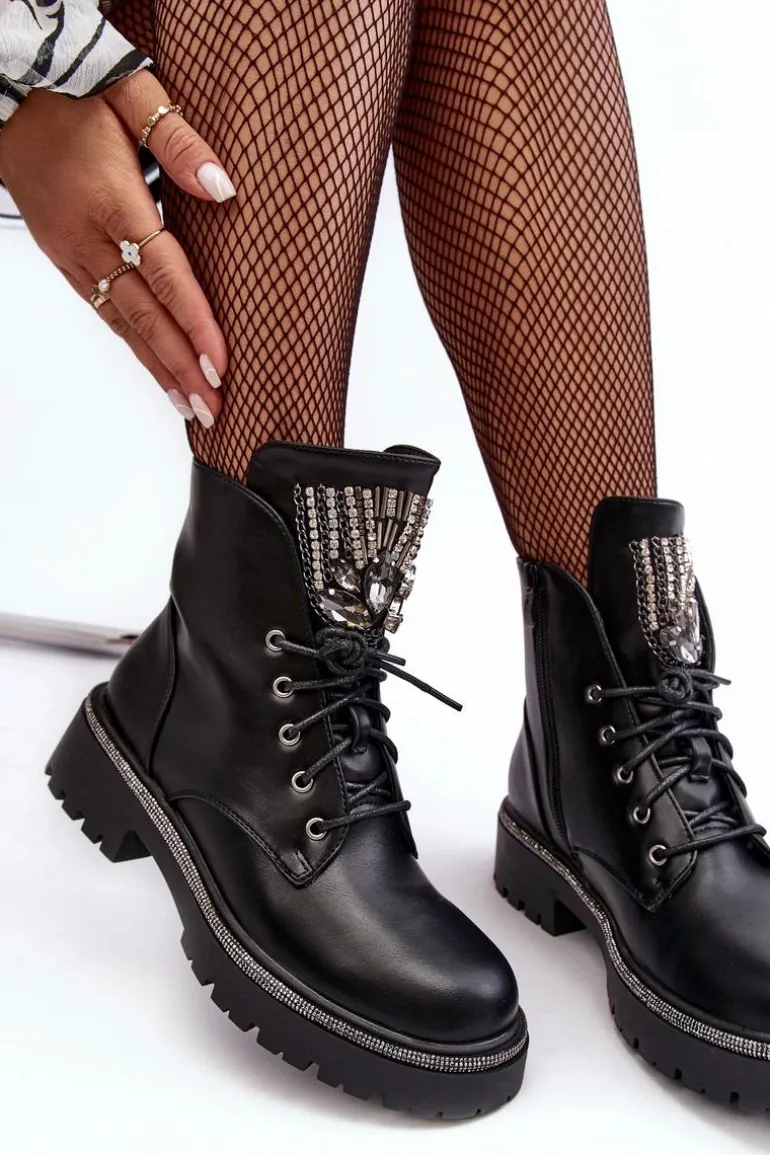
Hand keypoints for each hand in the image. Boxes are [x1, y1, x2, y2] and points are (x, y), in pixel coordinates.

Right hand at [0, 68, 234, 427]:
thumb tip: (224, 187)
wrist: (6, 94)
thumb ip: (180, 142)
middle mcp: (88, 237)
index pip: (163, 274)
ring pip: (121, 322)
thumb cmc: (72, 92)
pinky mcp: (63, 258)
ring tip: (191, 406)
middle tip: (212, 409)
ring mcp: (71, 253)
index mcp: (112, 201)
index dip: (193, 322)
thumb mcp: (131, 94)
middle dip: (180, 366)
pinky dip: (132, 346)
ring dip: (158, 367)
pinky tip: (155, 368)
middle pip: (143, 314)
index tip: (219, 364)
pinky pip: (103, 311)